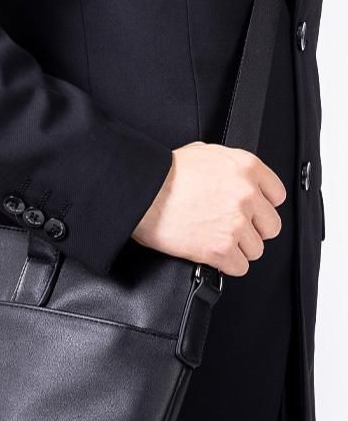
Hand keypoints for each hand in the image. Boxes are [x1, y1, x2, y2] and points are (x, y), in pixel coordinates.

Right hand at [132, 141, 285, 275]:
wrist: (144, 193)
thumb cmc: (165, 174)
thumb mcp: (204, 153)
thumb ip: (228, 165)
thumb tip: (231, 177)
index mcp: (247, 168)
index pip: (277, 196)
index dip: (261, 207)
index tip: (252, 213)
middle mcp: (247, 195)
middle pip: (271, 226)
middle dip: (253, 231)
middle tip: (233, 231)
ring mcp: (236, 223)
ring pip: (256, 249)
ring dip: (238, 250)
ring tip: (218, 243)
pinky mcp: (221, 248)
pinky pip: (240, 267)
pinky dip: (227, 266)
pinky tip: (214, 257)